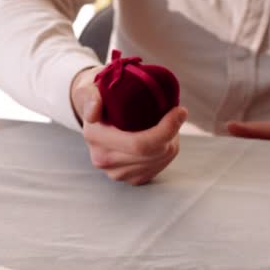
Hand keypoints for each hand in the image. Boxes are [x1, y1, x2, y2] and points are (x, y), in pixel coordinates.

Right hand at [71, 67, 187, 185]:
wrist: (94, 116)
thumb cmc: (99, 97)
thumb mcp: (90, 89)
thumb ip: (91, 97)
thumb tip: (93, 113)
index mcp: (96, 137)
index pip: (139, 144)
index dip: (166, 130)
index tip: (179, 110)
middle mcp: (104, 160)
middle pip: (153, 154)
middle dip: (172, 134)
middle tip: (177, 114)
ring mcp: (116, 173)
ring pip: (159, 160)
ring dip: (171, 142)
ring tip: (167, 124)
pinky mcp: (129, 179)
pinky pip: (158, 168)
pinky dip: (166, 152)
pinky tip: (162, 139)